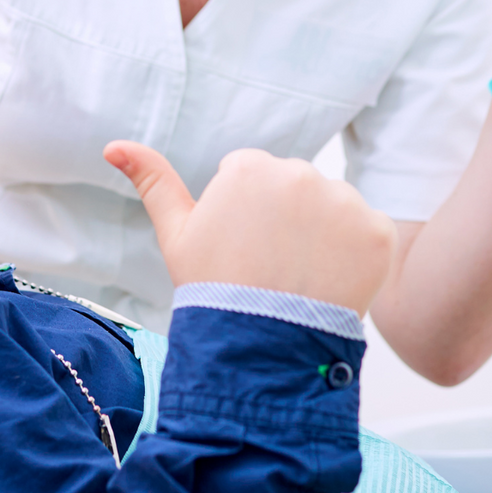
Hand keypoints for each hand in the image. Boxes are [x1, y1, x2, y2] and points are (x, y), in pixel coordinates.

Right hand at [104, 142, 394, 316]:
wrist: (261, 347)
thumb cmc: (214, 289)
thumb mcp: (176, 233)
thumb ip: (152, 180)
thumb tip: (113, 145)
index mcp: (251, 166)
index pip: (254, 176)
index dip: (245, 216)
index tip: (241, 248)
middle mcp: (301, 173)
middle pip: (297, 188)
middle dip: (287, 220)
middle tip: (270, 266)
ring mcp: (344, 202)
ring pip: (334, 209)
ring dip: (324, 236)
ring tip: (300, 276)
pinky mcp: (378, 232)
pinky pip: (369, 235)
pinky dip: (357, 258)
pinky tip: (330, 282)